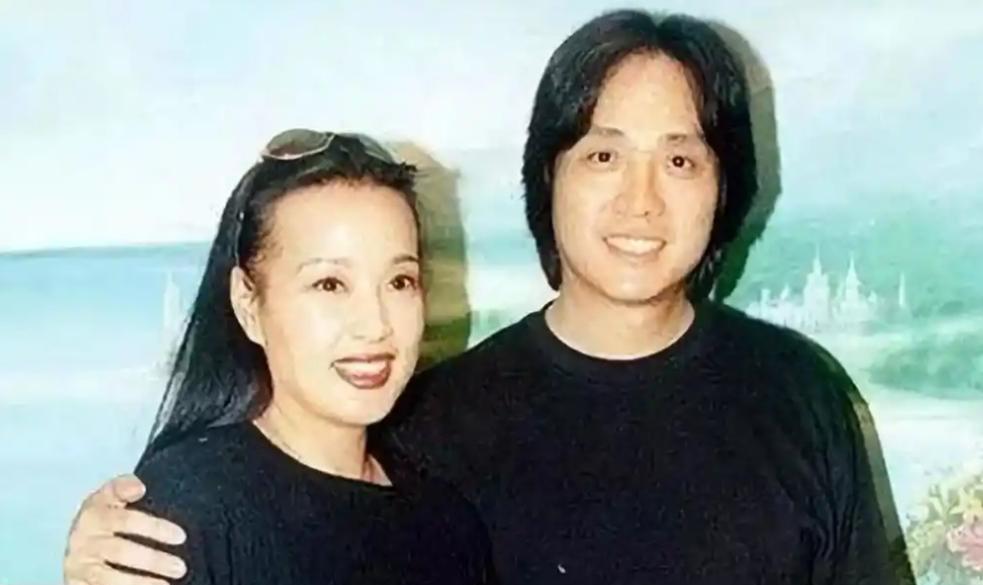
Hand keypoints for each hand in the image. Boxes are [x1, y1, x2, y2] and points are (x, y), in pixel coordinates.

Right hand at [63, 475, 187, 584]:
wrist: (79, 549)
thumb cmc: (106, 522)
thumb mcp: (111, 500)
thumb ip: (123, 489)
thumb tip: (138, 487)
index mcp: (94, 512)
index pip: (125, 518)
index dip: (152, 526)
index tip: (180, 536)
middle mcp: (82, 538)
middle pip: (121, 550)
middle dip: (153, 560)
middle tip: (180, 567)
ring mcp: (78, 564)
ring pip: (109, 577)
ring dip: (140, 582)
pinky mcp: (76, 583)